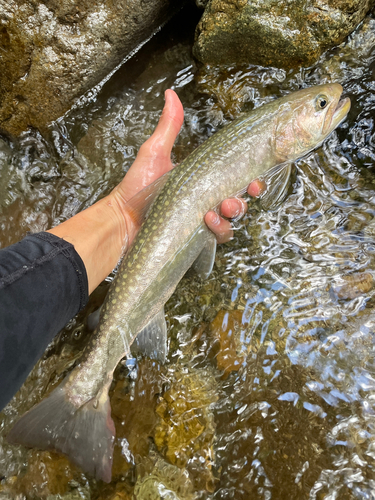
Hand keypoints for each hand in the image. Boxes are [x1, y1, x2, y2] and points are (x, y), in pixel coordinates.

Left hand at [48, 89, 261, 293]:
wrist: (122, 219)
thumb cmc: (135, 188)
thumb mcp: (154, 154)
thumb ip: (168, 127)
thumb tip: (170, 94)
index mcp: (201, 181)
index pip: (233, 179)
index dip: (249, 178)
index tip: (255, 177)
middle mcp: (204, 201)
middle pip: (238, 200)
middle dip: (245, 197)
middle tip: (242, 194)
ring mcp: (201, 221)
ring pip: (231, 220)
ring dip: (233, 214)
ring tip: (221, 208)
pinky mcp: (196, 238)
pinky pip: (218, 237)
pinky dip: (219, 229)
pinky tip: (209, 221)